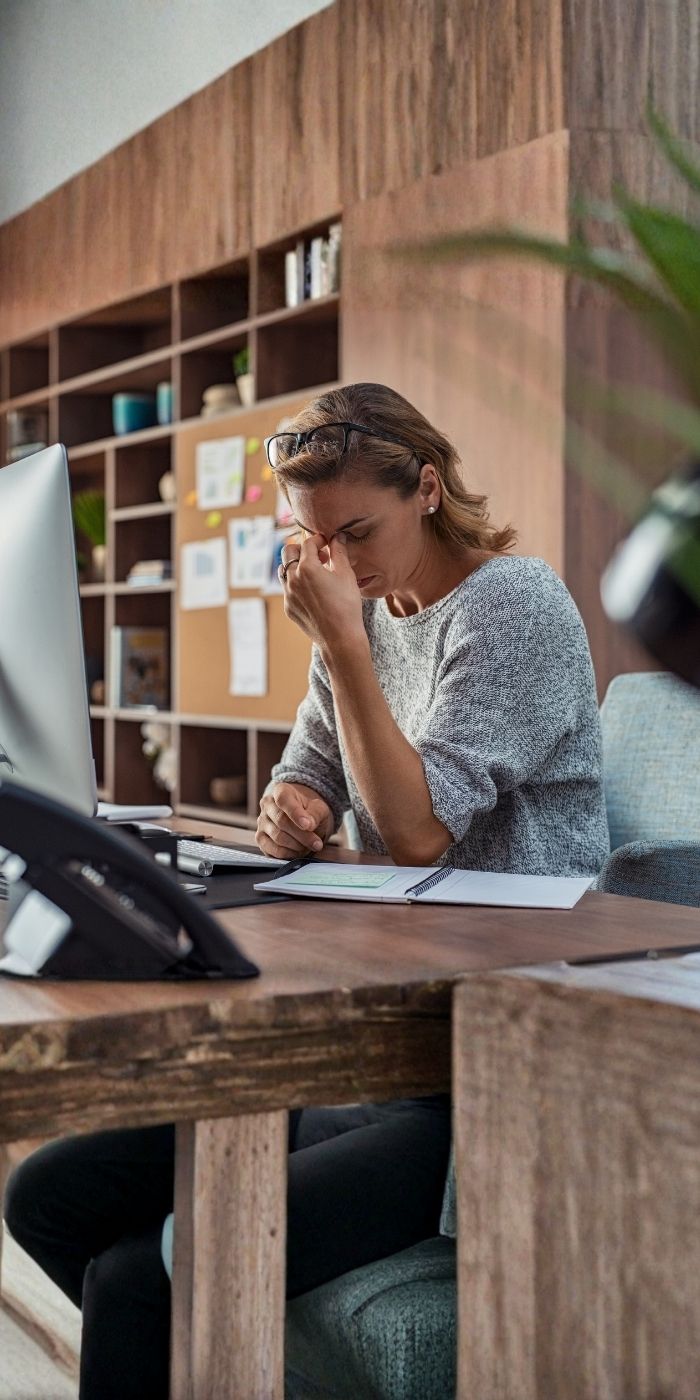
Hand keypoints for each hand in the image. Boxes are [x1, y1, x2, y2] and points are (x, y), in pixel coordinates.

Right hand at [256, 781, 334, 858]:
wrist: (301, 819)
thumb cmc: (309, 812)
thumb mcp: (319, 809)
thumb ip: (315, 814)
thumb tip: (308, 825)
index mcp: (281, 791)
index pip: (283, 800)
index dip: (296, 814)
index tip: (308, 826)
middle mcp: (267, 805)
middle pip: (282, 821)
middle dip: (302, 835)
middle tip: (317, 844)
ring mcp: (261, 822)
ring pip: (278, 837)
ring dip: (297, 845)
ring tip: (310, 846)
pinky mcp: (260, 839)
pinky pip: (273, 849)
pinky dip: (288, 854)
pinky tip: (299, 852)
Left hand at [280, 534, 366, 654]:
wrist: (340, 638)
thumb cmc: (346, 605)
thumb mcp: (346, 574)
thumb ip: (339, 551)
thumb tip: (338, 536)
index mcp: (307, 567)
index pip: (308, 543)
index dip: (319, 540)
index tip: (327, 543)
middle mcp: (292, 579)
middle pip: (288, 551)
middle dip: (302, 549)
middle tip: (319, 555)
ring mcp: (287, 594)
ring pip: (284, 570)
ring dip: (296, 565)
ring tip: (314, 572)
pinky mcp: (288, 607)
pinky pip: (288, 589)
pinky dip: (297, 584)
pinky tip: (313, 591)